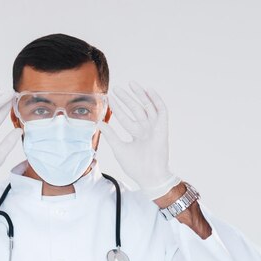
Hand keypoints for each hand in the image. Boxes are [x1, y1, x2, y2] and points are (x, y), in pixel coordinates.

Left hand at [97, 81, 180, 199]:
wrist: (149, 176)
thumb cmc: (135, 166)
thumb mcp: (119, 148)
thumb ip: (110, 135)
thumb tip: (98, 123)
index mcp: (136, 135)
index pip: (125, 118)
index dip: (118, 109)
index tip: (109, 100)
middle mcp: (146, 129)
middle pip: (135, 110)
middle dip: (126, 99)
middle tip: (116, 89)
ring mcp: (154, 128)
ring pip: (147, 107)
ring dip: (140, 95)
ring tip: (130, 84)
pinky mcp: (162, 128)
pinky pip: (161, 110)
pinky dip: (155, 100)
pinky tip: (148, 90)